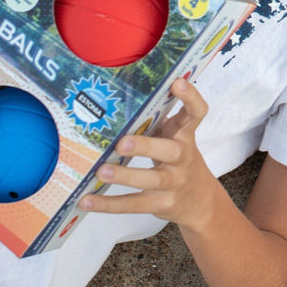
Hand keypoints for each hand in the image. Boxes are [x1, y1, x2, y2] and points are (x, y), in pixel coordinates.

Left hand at [79, 77, 217, 231]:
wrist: (198, 199)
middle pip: (172, 151)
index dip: (190, 97)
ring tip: (101, 172)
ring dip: (126, 176)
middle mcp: (183, 157)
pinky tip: (87, 200)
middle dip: (147, 146)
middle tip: (122, 143)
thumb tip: (116, 102)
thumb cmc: (177, 159)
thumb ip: (156, 121)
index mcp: (185, 134)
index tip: (177, 82)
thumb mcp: (174, 137)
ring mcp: (174, 182)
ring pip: (152, 180)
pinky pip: (134, 204)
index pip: (197, 112)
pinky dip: (109, 204)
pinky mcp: (161, 203)